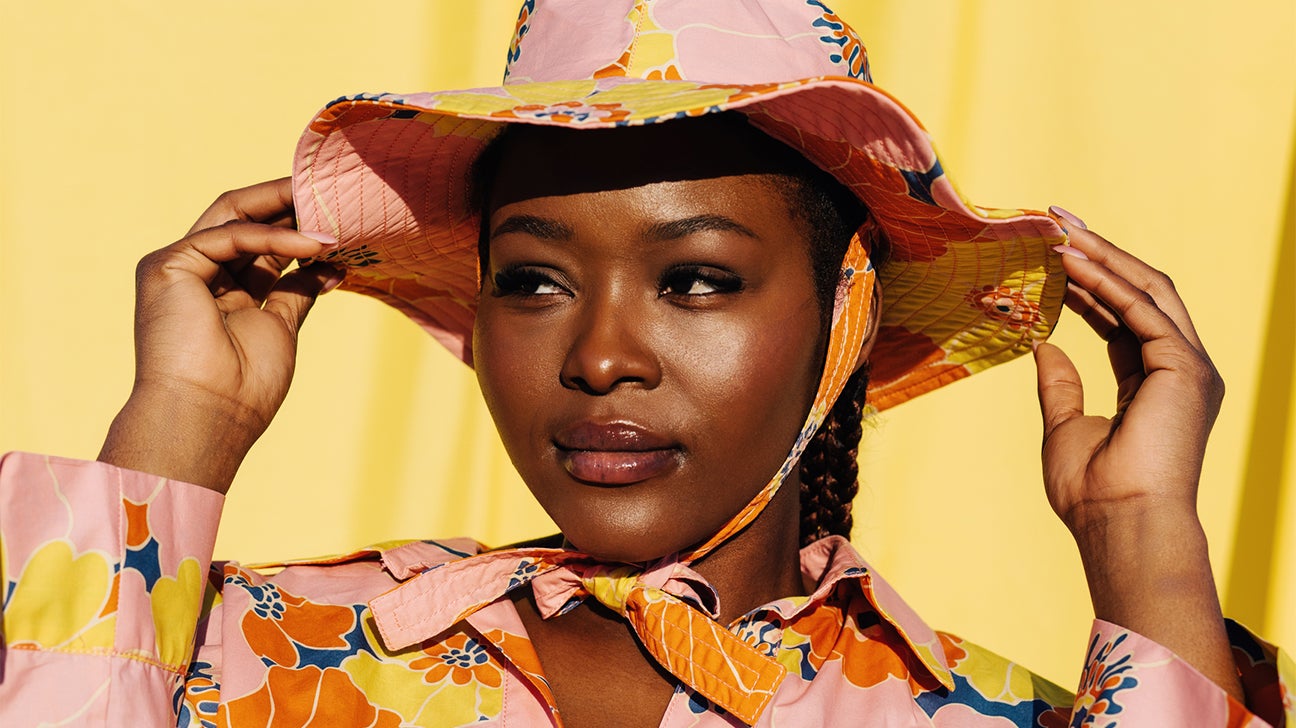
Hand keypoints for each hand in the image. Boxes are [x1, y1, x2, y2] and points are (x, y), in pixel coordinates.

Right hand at [99, 179, 341, 492]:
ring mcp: (177, 267)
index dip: (296, 224)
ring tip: (332, 209)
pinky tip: (314, 245)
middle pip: (244, 219)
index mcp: (220, 290)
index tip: (338, 215)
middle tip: (334, 193)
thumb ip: (296, 289)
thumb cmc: (244, 388)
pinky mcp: (166, 266)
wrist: (208, 418)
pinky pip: (228, 236)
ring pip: (233, 215)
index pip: (259, 242)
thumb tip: (331, 263)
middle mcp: (195, 273)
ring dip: (285, 208)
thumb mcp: (280, 325)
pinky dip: (273, 237)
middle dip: (289, 204)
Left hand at [1034, 219, 1222, 531]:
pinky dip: (1108, 281)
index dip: (1089, 283)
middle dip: (1099, 254)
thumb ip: (1059, 384)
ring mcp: (1188, 367)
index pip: (1122, 318)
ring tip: (1061, 229)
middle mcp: (1178, 370)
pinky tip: (1073, 262)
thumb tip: (1042, 344)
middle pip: (1140, 293)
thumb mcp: (1065, 426)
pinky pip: (1144, 309)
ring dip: (1103, 256)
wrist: (1120, 524)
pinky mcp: (1185, 367)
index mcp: (1154, 384)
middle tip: (1057, 221)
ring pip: (1148, 290)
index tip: (1052, 256)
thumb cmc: (1092, 491)